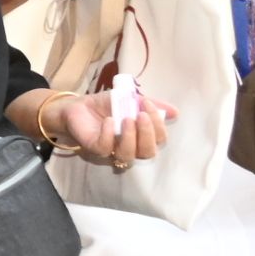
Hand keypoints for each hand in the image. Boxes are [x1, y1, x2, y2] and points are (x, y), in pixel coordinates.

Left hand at [50, 89, 175, 168]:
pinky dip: (108, 135)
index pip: (159, 139)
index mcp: (141, 137)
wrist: (77, 106)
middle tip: (140, 115)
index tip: (147, 103)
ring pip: (128, 156)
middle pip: (148, 152)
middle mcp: (130, 147)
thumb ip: (152, 106)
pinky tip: (109, 121)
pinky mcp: (94, 148)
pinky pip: (105, 149)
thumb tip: (176, 112)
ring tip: (126, 119)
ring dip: (130, 137)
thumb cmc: (106, 105)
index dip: (158, 124)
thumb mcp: (130, 99)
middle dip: (147, 134)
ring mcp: (111, 150)